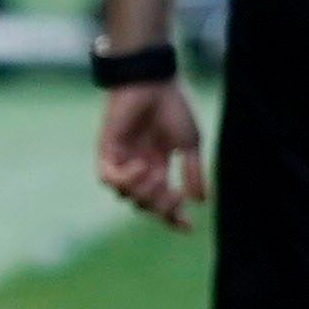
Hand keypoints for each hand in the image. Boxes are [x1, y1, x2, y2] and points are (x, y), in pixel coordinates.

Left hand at [97, 81, 208, 227]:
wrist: (154, 81)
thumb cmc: (173, 106)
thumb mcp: (190, 144)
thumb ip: (193, 172)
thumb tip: (201, 202)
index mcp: (159, 164)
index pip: (164, 199)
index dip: (174, 217)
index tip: (189, 227)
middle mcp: (139, 165)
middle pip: (145, 204)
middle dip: (162, 206)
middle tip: (174, 193)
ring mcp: (122, 158)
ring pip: (126, 196)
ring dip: (144, 192)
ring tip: (157, 175)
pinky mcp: (107, 149)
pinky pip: (108, 178)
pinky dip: (125, 179)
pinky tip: (141, 166)